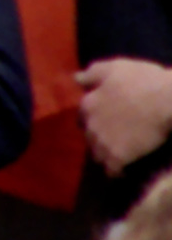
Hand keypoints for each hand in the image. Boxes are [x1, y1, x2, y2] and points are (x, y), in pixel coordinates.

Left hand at [81, 59, 171, 173]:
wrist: (167, 100)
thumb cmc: (143, 80)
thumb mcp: (114, 68)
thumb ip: (92, 74)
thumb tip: (77, 79)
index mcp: (87, 104)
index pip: (82, 117)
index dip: (94, 119)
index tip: (106, 121)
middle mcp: (90, 125)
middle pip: (89, 137)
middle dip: (98, 138)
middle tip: (114, 138)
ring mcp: (103, 142)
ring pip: (97, 154)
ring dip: (105, 155)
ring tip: (119, 155)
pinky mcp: (118, 157)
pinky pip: (111, 170)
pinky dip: (115, 171)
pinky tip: (123, 171)